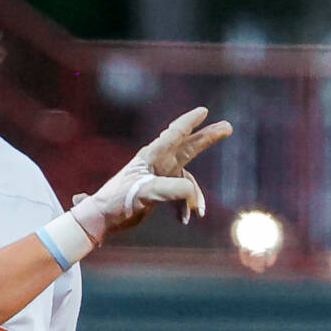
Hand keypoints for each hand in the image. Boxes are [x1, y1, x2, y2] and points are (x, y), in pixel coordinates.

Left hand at [67, 106, 232, 243]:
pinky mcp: (158, 192)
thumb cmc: (119, 201)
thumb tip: (193, 193)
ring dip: (196, 196)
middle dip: (207, 138)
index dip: (189, 122)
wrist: (103, 218)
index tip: (204, 111)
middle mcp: (156, 163)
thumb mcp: (146, 193)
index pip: (174, 134)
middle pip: (187, 146)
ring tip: (199, 214)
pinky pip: (180, 195)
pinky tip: (184, 220)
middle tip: (227, 127)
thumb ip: (171, 189)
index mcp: (151, 156)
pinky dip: (185, 207)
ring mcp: (158, 177)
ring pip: (187, 178)